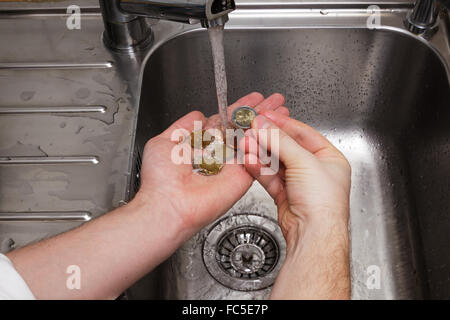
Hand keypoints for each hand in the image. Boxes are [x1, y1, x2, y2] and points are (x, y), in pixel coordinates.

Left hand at [135, 92, 288, 240]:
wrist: (168, 205)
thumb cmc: (160, 180)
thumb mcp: (164, 142)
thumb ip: (183, 127)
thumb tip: (198, 115)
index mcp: (202, 144)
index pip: (226, 121)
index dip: (240, 108)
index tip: (254, 98)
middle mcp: (219, 153)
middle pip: (244, 128)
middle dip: (260, 112)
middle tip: (274, 100)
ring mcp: (233, 164)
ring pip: (254, 139)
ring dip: (269, 124)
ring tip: (281, 108)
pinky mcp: (243, 175)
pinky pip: (258, 156)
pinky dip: (269, 141)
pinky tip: (280, 126)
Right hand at [240, 109, 350, 246]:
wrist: (313, 233)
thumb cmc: (323, 204)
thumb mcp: (304, 162)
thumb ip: (280, 141)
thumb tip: (265, 126)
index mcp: (329, 158)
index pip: (303, 134)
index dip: (283, 124)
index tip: (266, 116)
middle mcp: (315, 170)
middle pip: (287, 147)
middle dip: (268, 139)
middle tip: (251, 129)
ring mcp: (299, 183)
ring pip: (276, 162)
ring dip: (260, 153)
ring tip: (246, 143)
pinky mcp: (285, 195)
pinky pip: (269, 177)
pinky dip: (259, 169)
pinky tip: (249, 161)